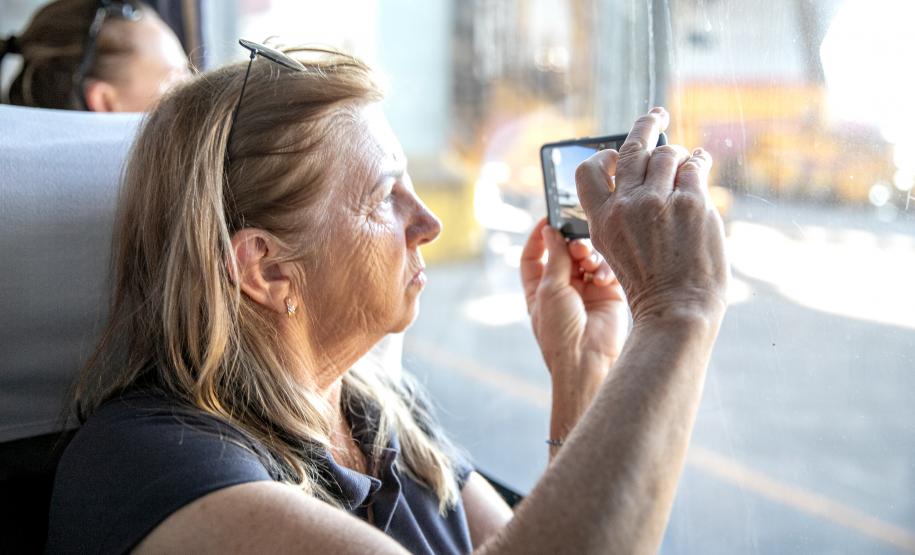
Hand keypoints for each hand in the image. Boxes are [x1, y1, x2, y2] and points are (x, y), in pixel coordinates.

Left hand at [520, 218, 628, 439]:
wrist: (588, 359)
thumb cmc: (560, 330)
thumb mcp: (550, 290)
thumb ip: (555, 258)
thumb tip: (552, 230)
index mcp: (539, 289)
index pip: (534, 256)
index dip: (539, 237)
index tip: (548, 220)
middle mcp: (562, 288)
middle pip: (564, 252)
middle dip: (570, 244)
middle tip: (576, 244)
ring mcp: (586, 290)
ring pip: (587, 257)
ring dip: (587, 254)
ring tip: (587, 260)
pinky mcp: (609, 294)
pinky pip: (606, 269)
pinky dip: (603, 268)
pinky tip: (601, 278)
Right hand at [575, 107, 728, 325]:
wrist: (678, 310)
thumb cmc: (652, 287)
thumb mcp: (616, 252)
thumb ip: (620, 217)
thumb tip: (640, 179)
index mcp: (602, 220)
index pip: (590, 171)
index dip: (605, 156)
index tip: (618, 151)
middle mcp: (626, 206)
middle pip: (633, 149)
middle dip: (646, 125)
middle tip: (656, 115)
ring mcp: (659, 201)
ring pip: (667, 154)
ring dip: (678, 152)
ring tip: (687, 157)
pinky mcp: (692, 202)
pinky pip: (695, 166)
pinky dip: (699, 161)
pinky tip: (701, 161)